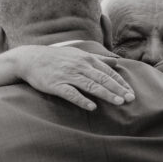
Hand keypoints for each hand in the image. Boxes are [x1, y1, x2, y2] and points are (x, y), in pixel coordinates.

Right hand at [11, 45, 134, 111]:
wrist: (31, 59)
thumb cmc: (57, 58)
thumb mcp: (79, 54)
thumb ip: (99, 59)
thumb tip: (117, 62)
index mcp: (86, 59)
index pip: (108, 72)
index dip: (121, 82)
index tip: (131, 92)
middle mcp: (79, 66)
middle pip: (103, 79)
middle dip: (118, 89)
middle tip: (131, 99)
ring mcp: (68, 75)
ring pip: (91, 85)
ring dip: (106, 94)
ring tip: (118, 102)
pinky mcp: (56, 85)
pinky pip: (71, 94)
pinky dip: (82, 100)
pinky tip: (92, 107)